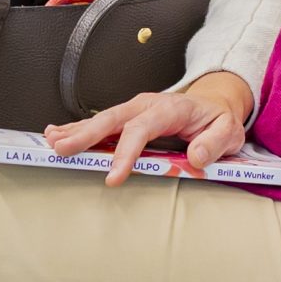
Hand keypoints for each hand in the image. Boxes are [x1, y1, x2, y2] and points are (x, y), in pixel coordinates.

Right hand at [43, 78, 249, 184]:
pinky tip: (58, 135)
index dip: (126, 152)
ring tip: (52, 141)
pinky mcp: (128, 117)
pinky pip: (101, 123)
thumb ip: (215, 143)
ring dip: (76, 131)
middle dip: (86, 135)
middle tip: (63, 150)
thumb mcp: (228, 132)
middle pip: (113, 119)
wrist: (215, 105)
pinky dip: (79, 129)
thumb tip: (197, 156)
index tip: (113, 176)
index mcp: (171, 108)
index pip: (143, 129)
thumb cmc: (218, 121)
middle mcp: (148, 105)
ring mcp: (136, 109)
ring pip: (102, 119)